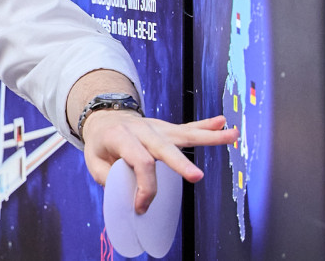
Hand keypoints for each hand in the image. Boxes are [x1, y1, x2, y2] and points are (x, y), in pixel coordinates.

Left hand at [80, 111, 236, 213]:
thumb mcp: (93, 159)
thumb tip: (127, 193)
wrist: (104, 118)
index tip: (141, 206)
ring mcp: (157, 128)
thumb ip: (107, 176)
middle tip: (196, 177)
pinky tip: (223, 125)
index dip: (144, 187)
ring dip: (209, 136)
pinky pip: (188, 129)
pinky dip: (206, 127)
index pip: (139, 162)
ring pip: (184, 134)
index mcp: (121, 136)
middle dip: (180, 164)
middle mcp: (143, 130)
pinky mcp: (167, 130)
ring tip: (231, 135)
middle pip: (164, 148)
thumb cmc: (101, 143)